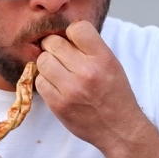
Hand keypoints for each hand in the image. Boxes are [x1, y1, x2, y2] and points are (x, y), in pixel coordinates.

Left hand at [36, 20, 143, 151]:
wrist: (118, 129)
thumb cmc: (115, 94)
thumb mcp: (112, 64)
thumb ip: (89, 48)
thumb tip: (63, 33)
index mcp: (103, 58)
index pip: (77, 28)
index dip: (71, 33)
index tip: (73, 42)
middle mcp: (87, 72)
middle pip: (53, 43)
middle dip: (55, 47)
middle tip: (62, 57)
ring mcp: (71, 89)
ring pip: (42, 61)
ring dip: (48, 64)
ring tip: (59, 72)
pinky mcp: (58, 104)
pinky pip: (39, 81)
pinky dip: (45, 82)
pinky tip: (56, 86)